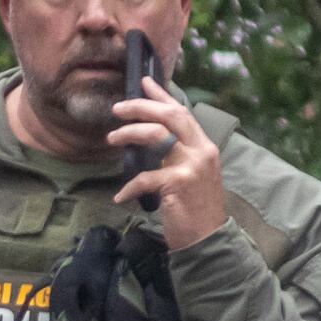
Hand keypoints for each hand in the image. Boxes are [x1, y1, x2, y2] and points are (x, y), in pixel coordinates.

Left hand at [110, 77, 223, 243]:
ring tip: (111, 139)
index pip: (182, 112)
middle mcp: (201, 150)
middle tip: (117, 108)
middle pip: (170, 115)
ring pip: (157, 135)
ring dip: (130, 133)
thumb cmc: (196, 208)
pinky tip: (120, 196)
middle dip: (142, 106)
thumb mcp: (192, 175)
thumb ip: (178, 155)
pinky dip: (129, 187)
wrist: (209, 239)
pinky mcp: (179, 183)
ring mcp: (191, 165)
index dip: (162, 95)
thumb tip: (151, 138)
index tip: (143, 81)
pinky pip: (145, 178)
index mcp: (204, 146)